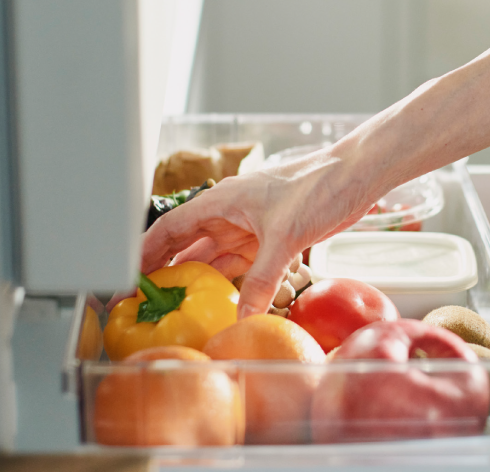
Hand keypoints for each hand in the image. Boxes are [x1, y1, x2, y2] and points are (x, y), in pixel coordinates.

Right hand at [141, 146, 379, 318]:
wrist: (357, 177)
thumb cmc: (320, 187)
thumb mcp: (285, 238)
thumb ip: (262, 281)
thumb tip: (242, 317)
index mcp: (223, 202)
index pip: (171, 228)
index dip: (146, 252)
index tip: (128, 278)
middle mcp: (232, 214)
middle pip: (190, 247)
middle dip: (171, 273)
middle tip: (153, 304)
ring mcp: (252, 227)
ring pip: (218, 259)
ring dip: (204, 282)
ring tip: (184, 310)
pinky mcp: (274, 239)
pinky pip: (246, 266)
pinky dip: (237, 284)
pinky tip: (229, 304)